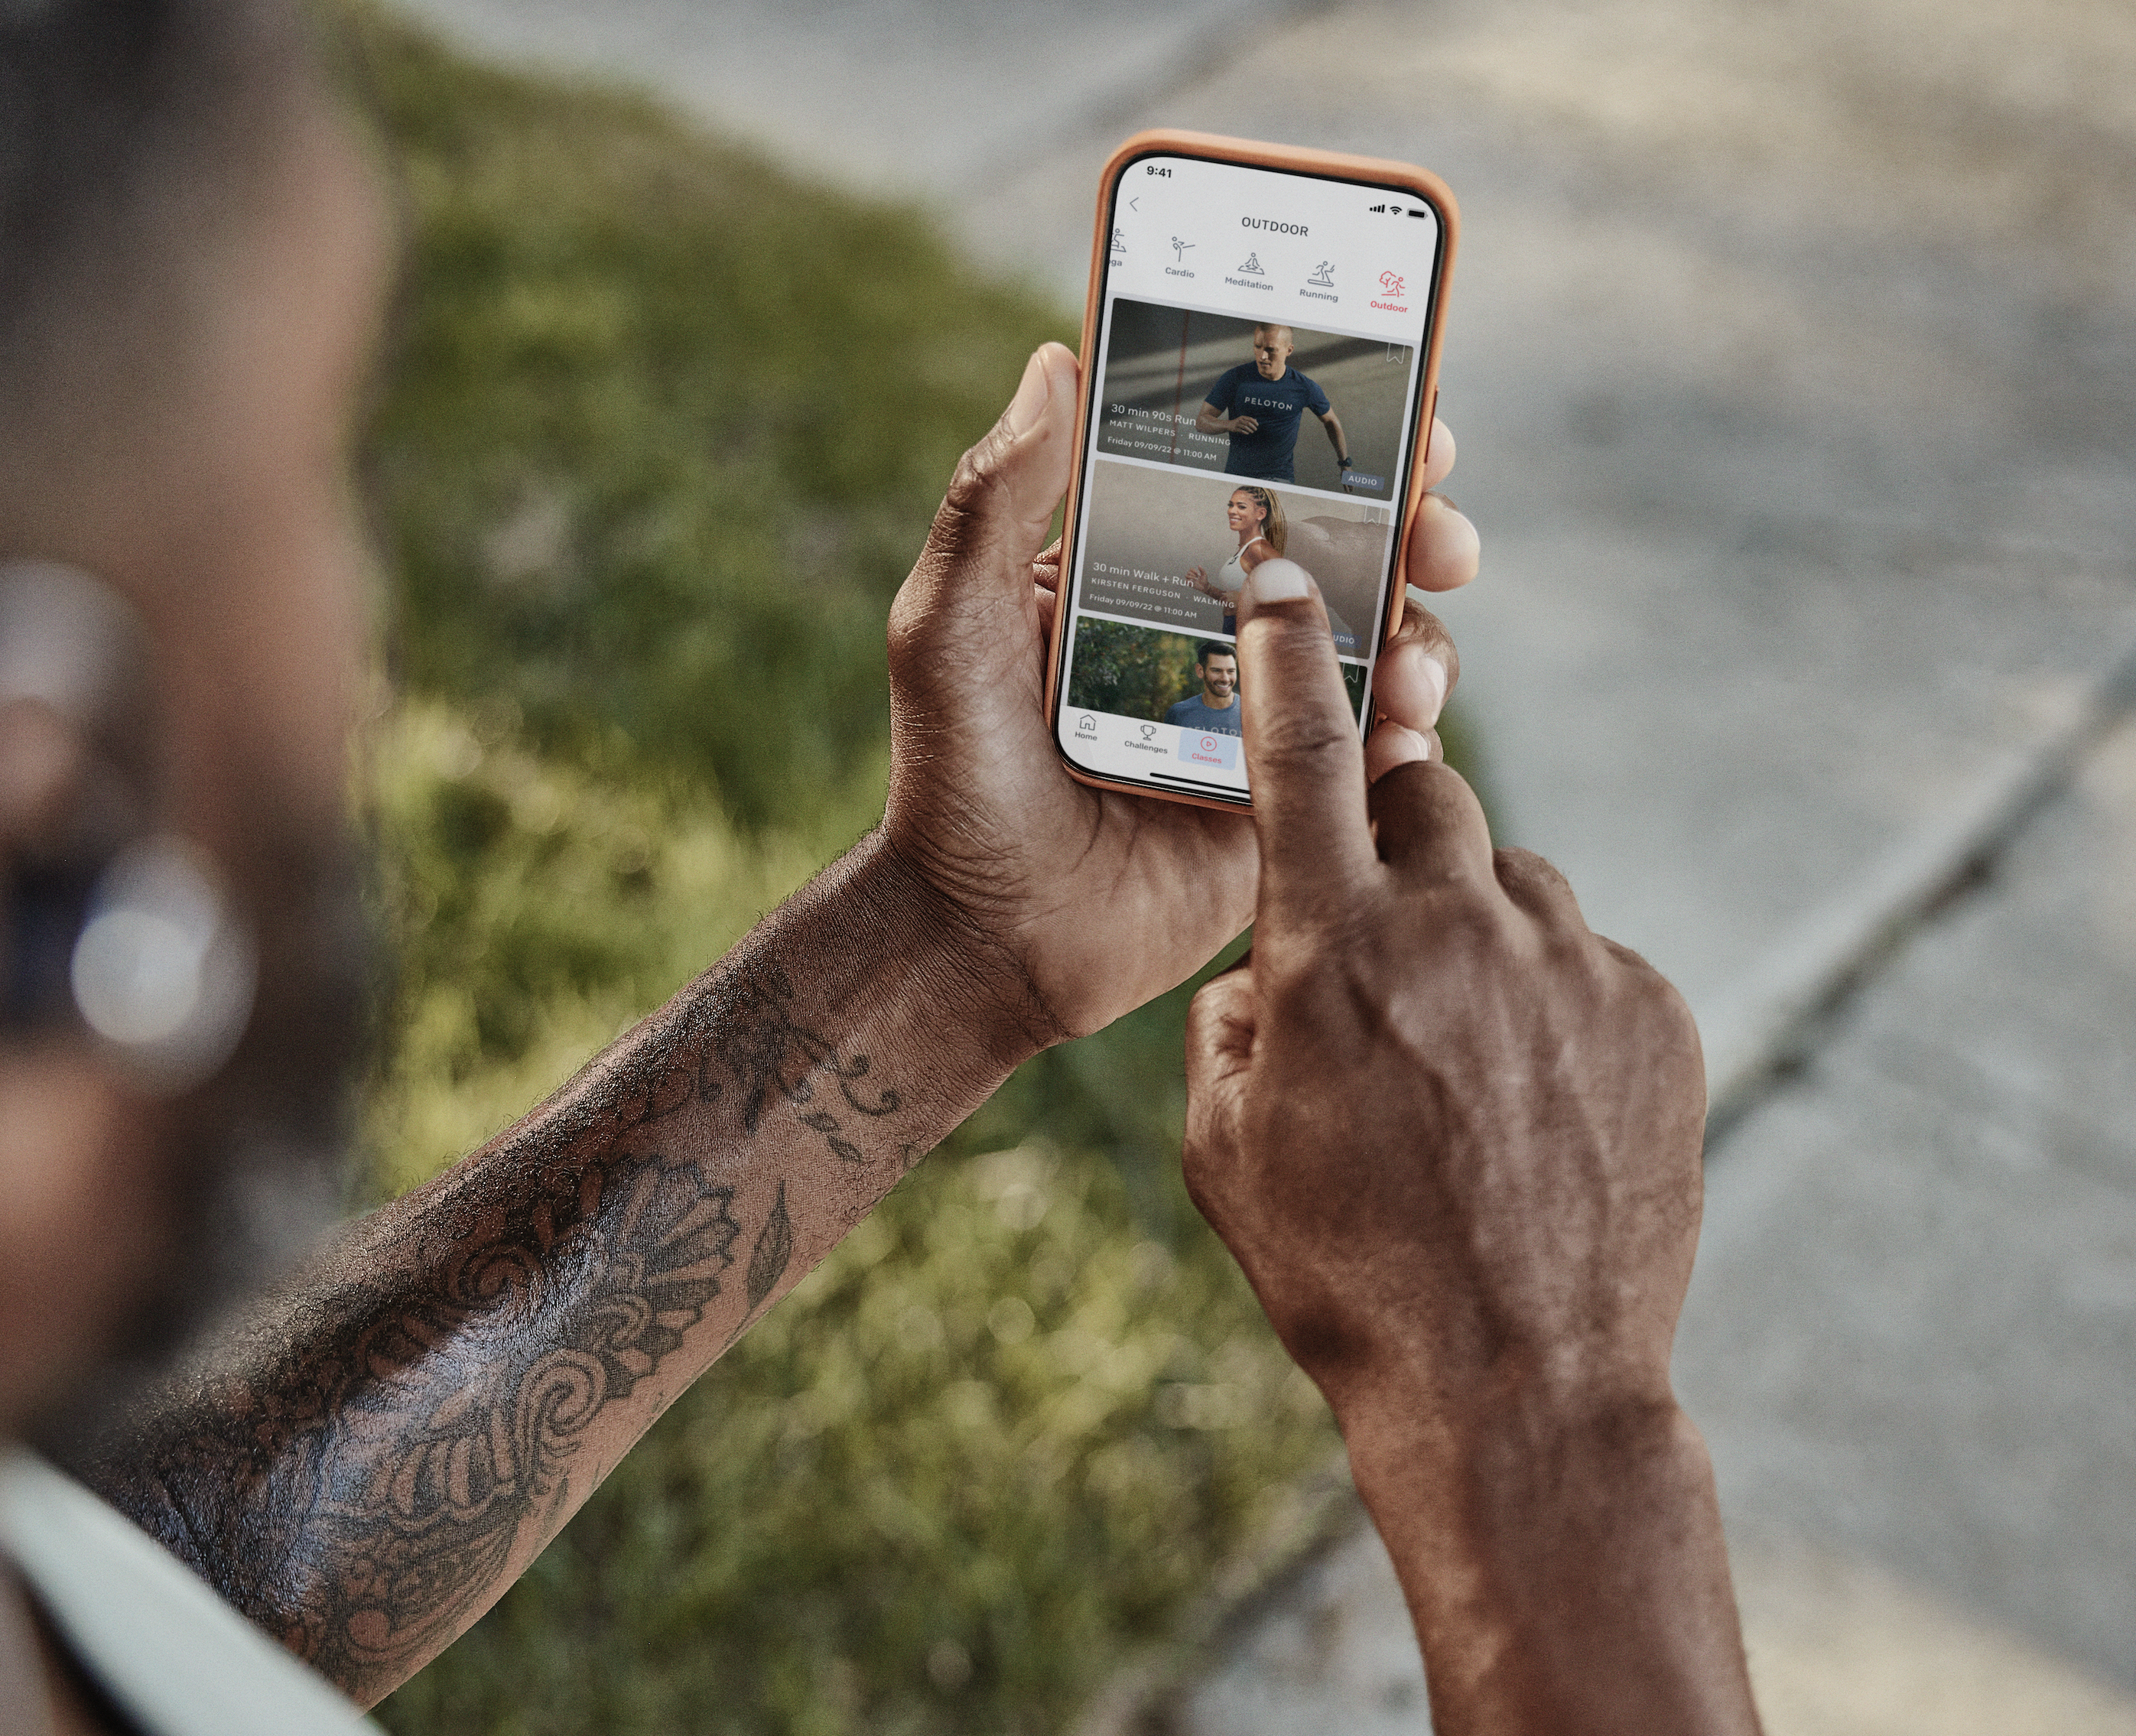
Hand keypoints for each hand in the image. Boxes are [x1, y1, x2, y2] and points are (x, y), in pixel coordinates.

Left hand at [878, 343, 1480, 1045]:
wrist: (981, 940)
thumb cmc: (950, 774)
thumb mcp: (950, 623)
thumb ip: (996, 499)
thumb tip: (1052, 360)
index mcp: (1141, 564)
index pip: (1250, 468)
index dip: (1335, 427)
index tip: (1400, 406)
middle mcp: (1213, 625)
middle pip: (1345, 542)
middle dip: (1415, 521)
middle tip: (1440, 535)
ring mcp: (1261, 710)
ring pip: (1379, 639)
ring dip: (1420, 632)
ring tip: (1406, 664)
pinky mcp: (1292, 796)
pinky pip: (1378, 749)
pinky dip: (1410, 731)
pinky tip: (1402, 735)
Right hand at [1177, 577, 1754, 1734]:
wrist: (1516, 1385)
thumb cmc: (1342, 1272)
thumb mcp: (1225, 1145)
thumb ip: (1234, 1017)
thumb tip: (1270, 962)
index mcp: (1331, 948)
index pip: (1300, 754)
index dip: (1284, 654)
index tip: (1282, 579)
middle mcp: (1458, 929)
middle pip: (1424, 791)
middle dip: (1388, 826)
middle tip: (1373, 916)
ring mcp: (1570, 967)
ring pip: (1511, 878)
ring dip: (1472, 926)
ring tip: (1457, 1051)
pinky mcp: (1653, 1014)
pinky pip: (1583, 956)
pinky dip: (1544, 997)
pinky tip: (1527, 1100)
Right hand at [1230, 415, 1259, 433]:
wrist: (1228, 425)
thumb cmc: (1237, 422)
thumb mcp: (1243, 419)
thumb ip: (1249, 420)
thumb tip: (1256, 420)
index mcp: (1242, 417)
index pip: (1250, 418)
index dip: (1254, 422)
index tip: (1257, 425)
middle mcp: (1239, 420)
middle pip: (1248, 423)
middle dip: (1252, 426)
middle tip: (1255, 429)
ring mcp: (1237, 424)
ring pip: (1244, 427)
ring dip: (1249, 430)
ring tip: (1252, 432)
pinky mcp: (1235, 428)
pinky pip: (1241, 430)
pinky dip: (1245, 432)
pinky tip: (1247, 433)